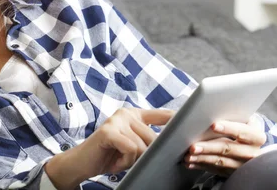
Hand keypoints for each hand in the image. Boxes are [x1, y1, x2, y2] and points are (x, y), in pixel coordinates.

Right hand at [45, 108, 174, 189]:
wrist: (82, 163)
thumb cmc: (109, 156)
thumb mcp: (133, 146)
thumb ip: (148, 140)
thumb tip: (172, 145)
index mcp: (135, 114)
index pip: (163, 114)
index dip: (178, 119)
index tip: (194, 122)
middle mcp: (127, 113)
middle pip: (154, 137)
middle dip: (148, 154)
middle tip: (131, 161)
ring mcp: (117, 120)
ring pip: (143, 145)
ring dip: (133, 160)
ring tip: (120, 160)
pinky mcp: (109, 131)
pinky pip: (131, 149)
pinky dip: (125, 161)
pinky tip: (115, 161)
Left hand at [183, 114, 266, 176]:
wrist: (250, 142)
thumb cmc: (241, 125)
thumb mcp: (242, 119)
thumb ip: (232, 115)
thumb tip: (211, 110)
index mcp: (256, 136)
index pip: (242, 131)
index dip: (228, 128)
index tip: (213, 125)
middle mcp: (252, 152)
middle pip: (228, 149)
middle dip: (208, 148)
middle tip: (193, 146)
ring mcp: (242, 164)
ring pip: (219, 161)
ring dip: (202, 158)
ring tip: (188, 156)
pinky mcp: (232, 172)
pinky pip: (215, 169)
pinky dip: (201, 165)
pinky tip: (190, 162)